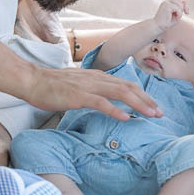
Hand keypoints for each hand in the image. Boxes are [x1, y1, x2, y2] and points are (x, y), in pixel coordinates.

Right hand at [25, 65, 162, 119]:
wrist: (33, 81)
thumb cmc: (53, 86)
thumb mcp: (79, 85)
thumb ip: (93, 90)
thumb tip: (106, 100)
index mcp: (98, 76)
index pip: (126, 84)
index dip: (143, 94)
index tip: (154, 106)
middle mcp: (97, 79)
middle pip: (128, 87)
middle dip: (147, 100)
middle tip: (160, 113)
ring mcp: (88, 86)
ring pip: (120, 93)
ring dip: (138, 104)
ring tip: (150, 115)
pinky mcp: (78, 96)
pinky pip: (101, 103)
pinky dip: (115, 110)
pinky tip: (126, 118)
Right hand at [153, 0, 188, 30]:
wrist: (158, 27)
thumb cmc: (166, 22)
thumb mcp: (176, 14)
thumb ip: (180, 8)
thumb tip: (184, 1)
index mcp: (168, 3)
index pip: (178, 0)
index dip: (184, 5)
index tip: (187, 13)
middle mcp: (166, 2)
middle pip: (179, 0)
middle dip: (184, 7)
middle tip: (183, 15)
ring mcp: (166, 3)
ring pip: (179, 4)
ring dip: (180, 11)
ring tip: (177, 17)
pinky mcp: (166, 6)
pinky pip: (178, 8)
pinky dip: (179, 14)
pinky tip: (176, 18)